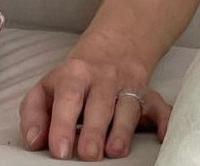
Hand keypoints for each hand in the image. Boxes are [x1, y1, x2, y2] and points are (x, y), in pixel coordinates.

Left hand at [18, 37, 172, 159]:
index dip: (63, 122)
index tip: (60, 149)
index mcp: (74, 74)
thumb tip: (33, 141)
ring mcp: (128, 86)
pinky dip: (166, 120)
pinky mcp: (149, 95)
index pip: (68, 96)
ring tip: (114, 151)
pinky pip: (160, 107)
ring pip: (128, 106)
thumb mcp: (47, 87)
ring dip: (123, 129)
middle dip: (94, 129)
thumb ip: (34, 112)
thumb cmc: (75, 77)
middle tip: (88, 155)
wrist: (114, 45)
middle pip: (99, 103)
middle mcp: (103, 78)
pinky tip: (164, 134)